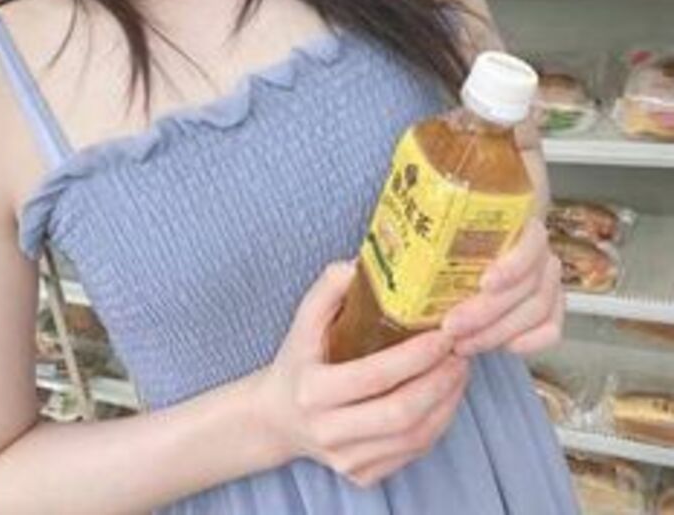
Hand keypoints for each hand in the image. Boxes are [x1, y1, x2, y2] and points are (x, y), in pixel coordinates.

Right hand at [257, 262, 469, 489]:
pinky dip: (438, 424)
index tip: (443, 334)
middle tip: (460, 351)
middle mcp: (328, 430)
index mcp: (313, 390)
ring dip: (446, 403)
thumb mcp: (304, 320)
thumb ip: (329, 288)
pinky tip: (446, 396)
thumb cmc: (299, 360)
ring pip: (412, 438)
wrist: (278, 417)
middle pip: (400, 413)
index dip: (415, 357)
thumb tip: (361, 263)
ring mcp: (346, 459)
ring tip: (460, 369)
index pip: (374, 376)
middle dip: (440, 382)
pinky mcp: (362, 475)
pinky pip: (412, 453)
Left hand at [440, 217, 563, 357]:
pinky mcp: (549, 303)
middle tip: (452, 326)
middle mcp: (537, 248)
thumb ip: (428, 214)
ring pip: (537, 310)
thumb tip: (393, 223)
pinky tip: (506, 348)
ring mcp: (546, 277)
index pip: (530, 241)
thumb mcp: (445, 208)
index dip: (512, 265)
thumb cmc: (460, 218)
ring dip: (499, 332)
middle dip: (488, 312)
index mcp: (519, 218)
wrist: (486, 221)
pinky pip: (551, 327)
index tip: (484, 283)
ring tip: (463, 343)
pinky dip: (532, 341)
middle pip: (528, 285)